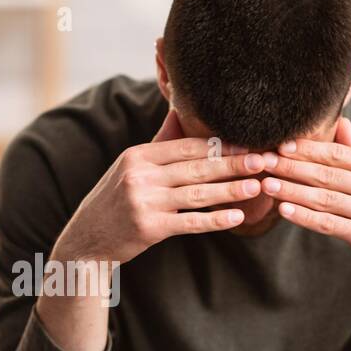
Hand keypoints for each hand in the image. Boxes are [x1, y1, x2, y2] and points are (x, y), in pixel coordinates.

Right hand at [52, 109, 269, 264]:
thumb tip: (181, 109)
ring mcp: (144, 202)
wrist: (85, 241)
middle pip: (196, 167)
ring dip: (231, 190)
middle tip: (264, 160)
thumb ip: (159, 144)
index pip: (186, 146)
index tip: (249, 142)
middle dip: (234, 163)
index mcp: (138, 156)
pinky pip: (190, 222)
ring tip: (258, 186)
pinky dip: (215, 220)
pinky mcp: (149, 228)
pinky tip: (237, 217)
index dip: (220, 145)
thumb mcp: (130, 167)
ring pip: (198, 194)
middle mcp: (140, 176)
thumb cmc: (114, 200)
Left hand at [261, 117, 350, 296]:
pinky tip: (284, 211)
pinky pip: (329, 224)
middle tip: (262, 161)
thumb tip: (340, 122)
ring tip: (266, 184)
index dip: (308, 149)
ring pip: (324, 198)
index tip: (281, 144)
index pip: (339, 153)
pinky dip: (305, 217)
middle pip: (327, 173)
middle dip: (291, 166)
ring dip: (292, 190)